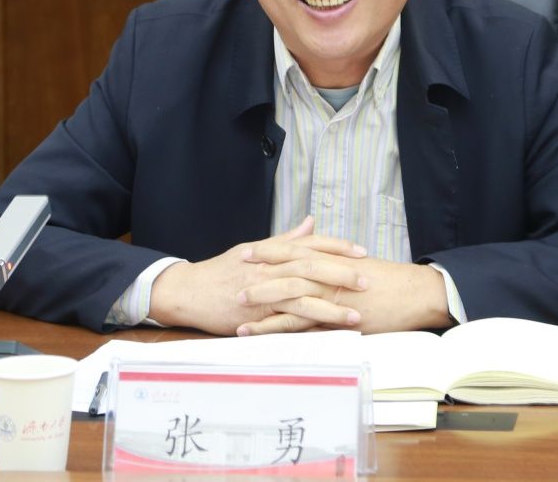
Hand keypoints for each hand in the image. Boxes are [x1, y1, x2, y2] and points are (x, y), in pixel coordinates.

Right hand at [148, 216, 368, 335]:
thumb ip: (286, 239)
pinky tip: (325, 335)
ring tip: (356, 315)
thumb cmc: (222, 270)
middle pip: (312, 267)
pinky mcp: (256, 314)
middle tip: (368, 280)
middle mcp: (271, 267)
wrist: (190, 290)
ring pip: (303, 296)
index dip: (337, 247)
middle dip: (342, 273)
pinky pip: (284, 320)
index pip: (311, 244)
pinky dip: (306, 327)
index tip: (361, 251)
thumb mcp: (254, 248)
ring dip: (331, 306)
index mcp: (273, 251)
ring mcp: (263, 291)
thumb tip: (311, 223)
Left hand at [237, 256, 452, 334]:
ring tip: (238, 305)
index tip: (249, 250)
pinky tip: (256, 332)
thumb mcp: (362, 267)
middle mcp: (329, 273)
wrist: (416, 294)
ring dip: (262, 299)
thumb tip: (324, 257)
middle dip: (259, 270)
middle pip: (287, 268)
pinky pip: (299, 324)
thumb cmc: (393, 282)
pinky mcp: (334, 319)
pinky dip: (275, 327)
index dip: (271, 249)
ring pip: (289, 295)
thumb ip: (338, 261)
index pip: (296, 250)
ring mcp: (331, 296)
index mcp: (334, 258)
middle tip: (235, 270)